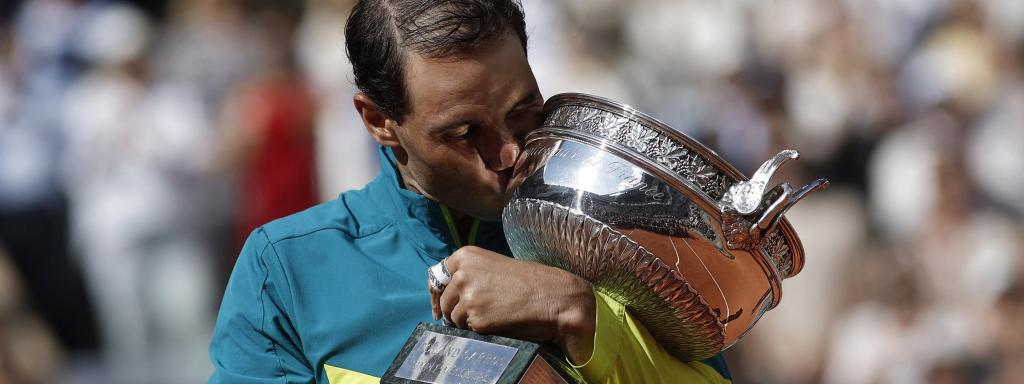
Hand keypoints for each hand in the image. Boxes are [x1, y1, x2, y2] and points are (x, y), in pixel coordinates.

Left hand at [428, 246, 595, 362]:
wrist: (554, 296)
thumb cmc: (530, 282)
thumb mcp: (494, 267)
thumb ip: (471, 274)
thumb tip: (450, 294)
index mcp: (466, 256)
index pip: (437, 277)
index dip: (437, 294)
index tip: (438, 306)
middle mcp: (462, 274)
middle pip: (444, 301)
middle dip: (454, 311)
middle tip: (476, 314)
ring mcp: (468, 297)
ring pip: (454, 318)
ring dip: (467, 322)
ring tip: (493, 315)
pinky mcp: (477, 319)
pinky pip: (468, 330)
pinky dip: (480, 331)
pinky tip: (498, 323)